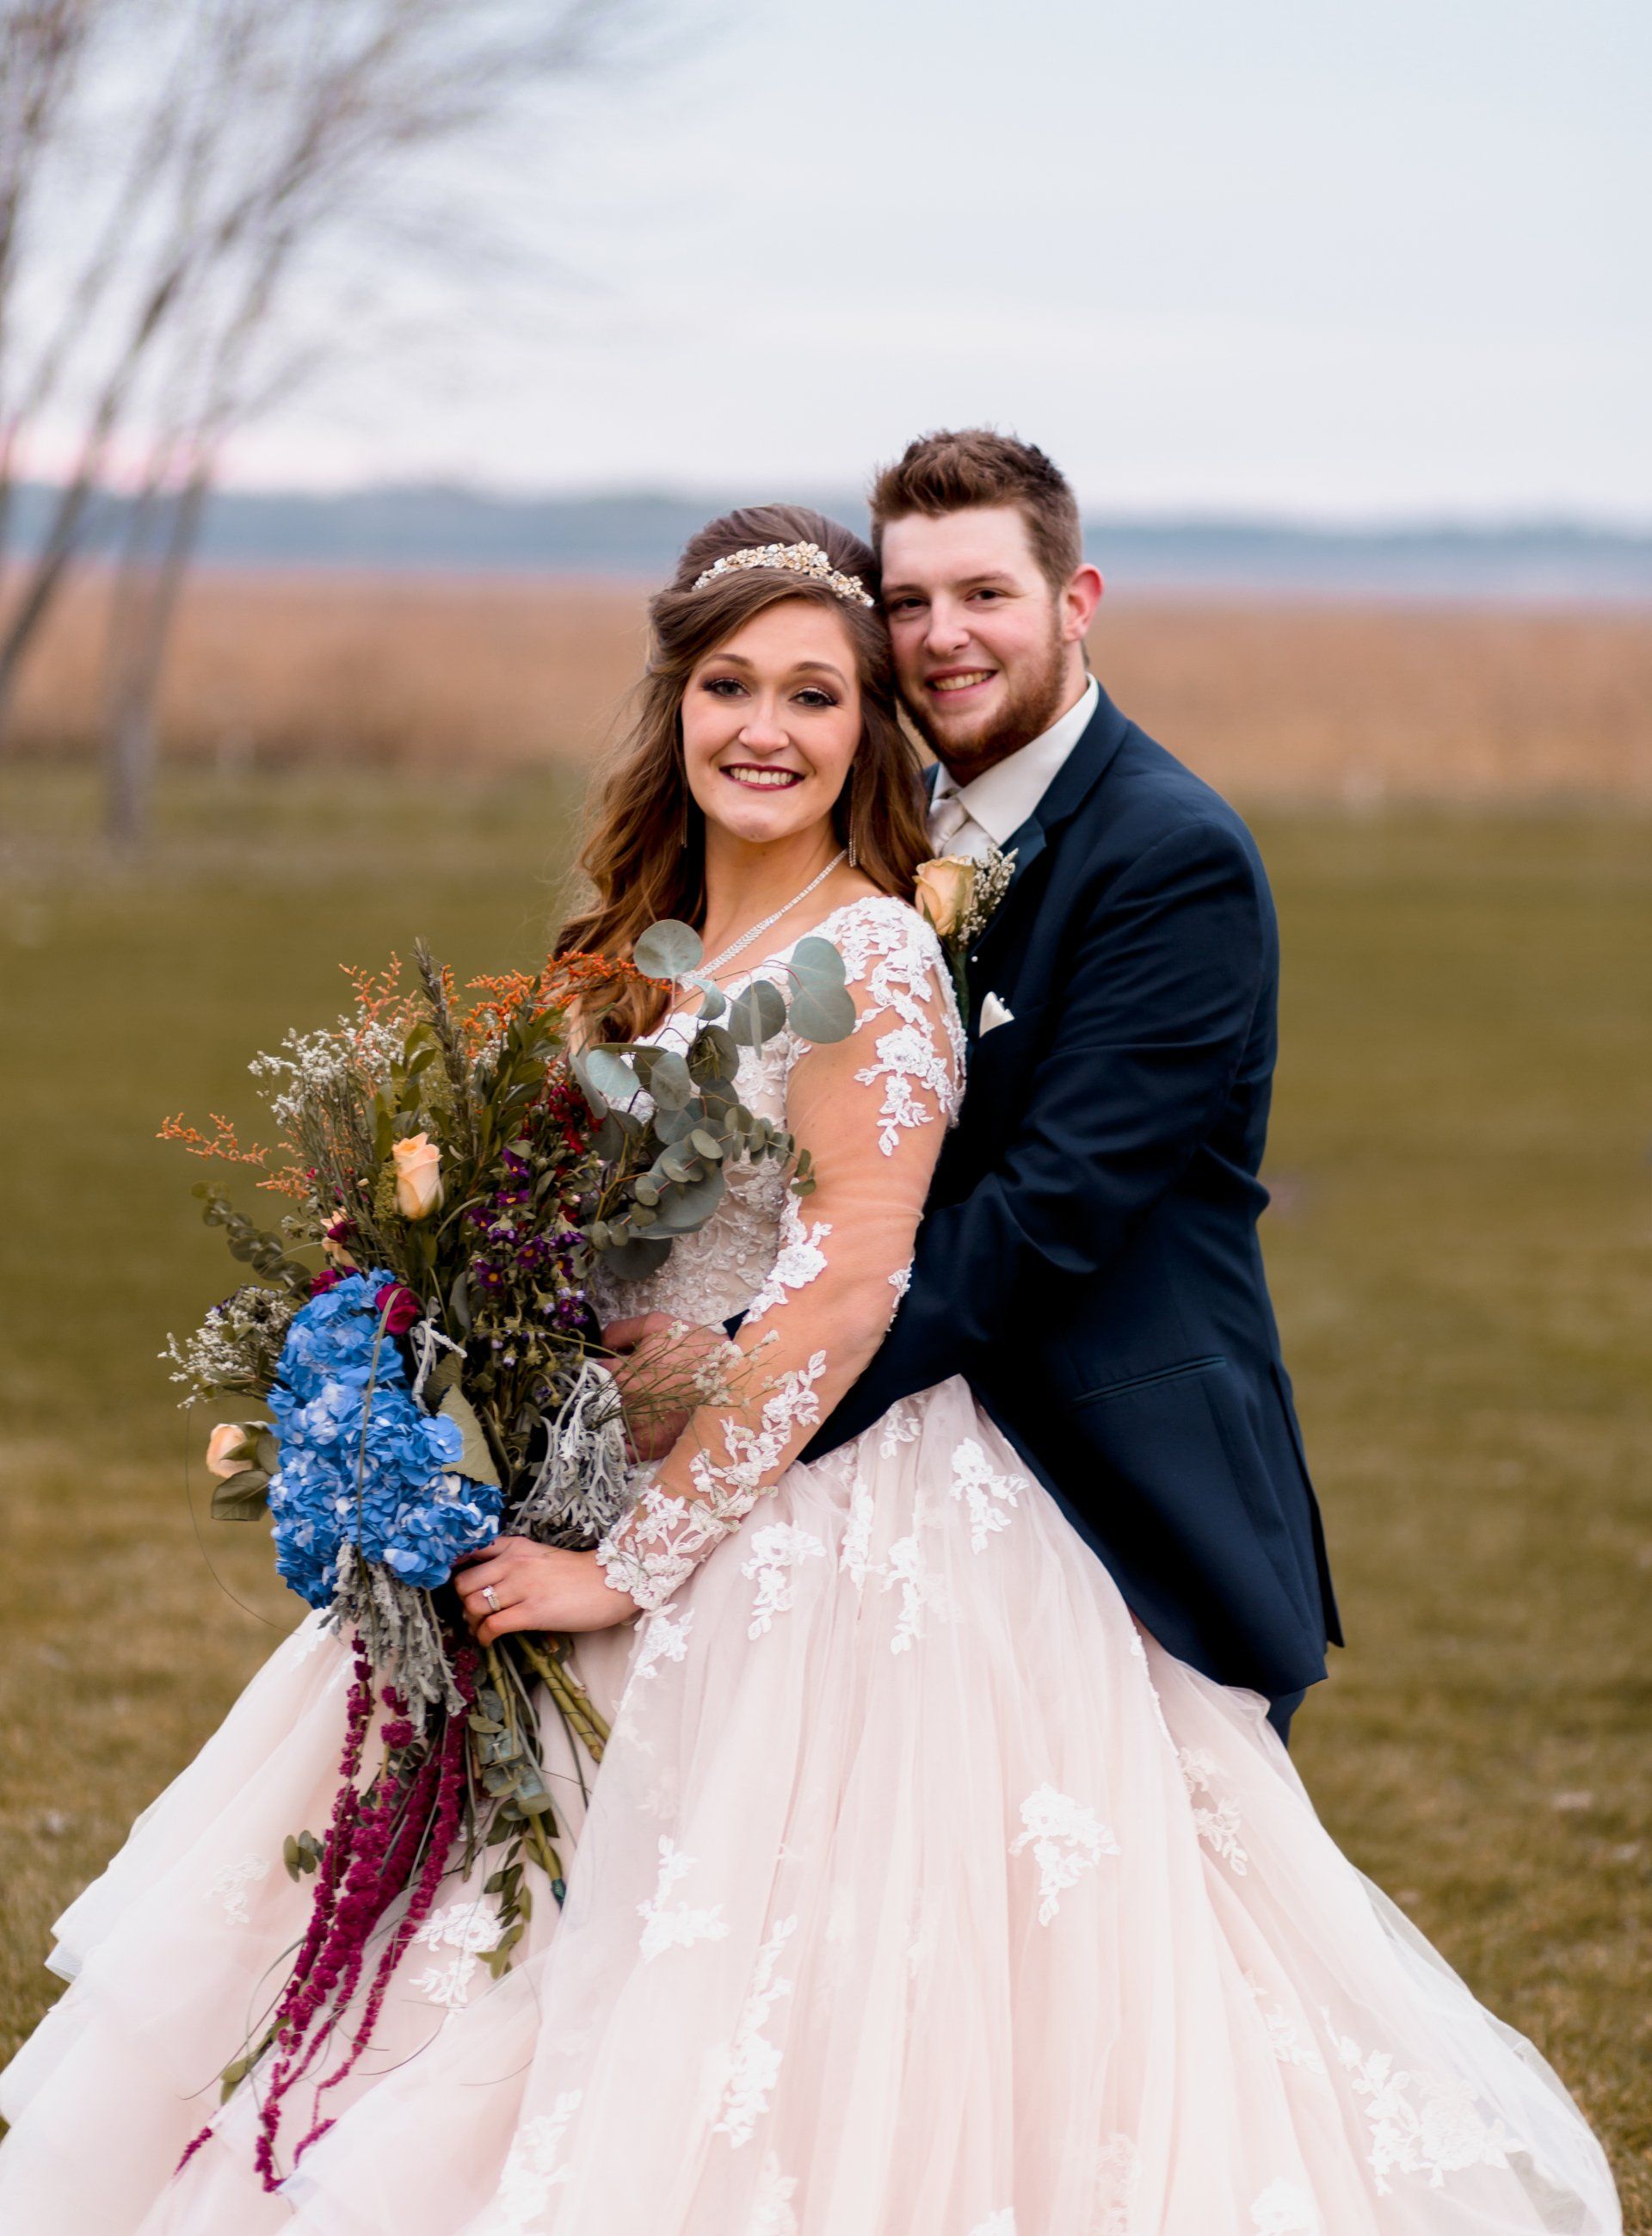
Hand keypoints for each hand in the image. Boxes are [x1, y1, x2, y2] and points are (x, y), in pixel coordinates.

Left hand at [454, 1537, 637, 1644]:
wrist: (611, 1582)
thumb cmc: (578, 1573)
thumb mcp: (540, 1555)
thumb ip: (514, 1561)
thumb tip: (487, 1583)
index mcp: (515, 1546)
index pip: (470, 1552)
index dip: (454, 1570)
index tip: (456, 1586)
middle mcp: (514, 1562)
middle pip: (464, 1584)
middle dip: (463, 1603)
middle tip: (474, 1613)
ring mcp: (523, 1587)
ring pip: (474, 1606)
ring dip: (472, 1622)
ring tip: (482, 1628)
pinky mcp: (532, 1612)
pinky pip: (493, 1626)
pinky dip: (485, 1637)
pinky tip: (490, 1640)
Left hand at [602, 1311, 729, 1461]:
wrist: (731, 1377)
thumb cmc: (695, 1349)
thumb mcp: (658, 1324)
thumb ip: (621, 1330)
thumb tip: (599, 1342)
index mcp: (621, 1374)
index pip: (588, 1376)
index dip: (592, 1372)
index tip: (601, 1371)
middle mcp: (624, 1404)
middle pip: (592, 1405)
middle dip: (597, 1397)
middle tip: (611, 1391)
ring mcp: (637, 1429)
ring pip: (604, 1428)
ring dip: (605, 1421)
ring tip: (621, 1411)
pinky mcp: (652, 1447)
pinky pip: (623, 1453)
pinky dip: (620, 1446)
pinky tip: (625, 1434)